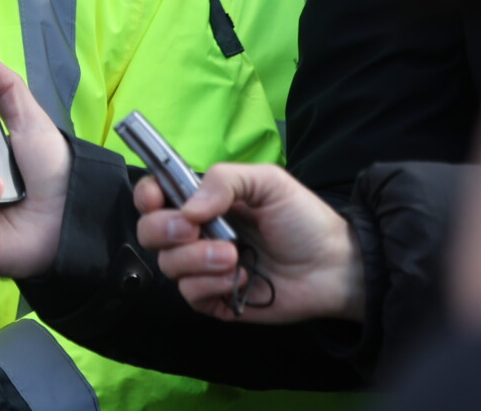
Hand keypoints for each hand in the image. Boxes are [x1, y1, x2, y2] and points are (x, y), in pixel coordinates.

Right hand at [134, 164, 363, 323]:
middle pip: (148, 232)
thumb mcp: (267, 182)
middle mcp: (194, 233)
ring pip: (167, 264)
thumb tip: (187, 208)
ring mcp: (202, 268)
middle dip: (165, 228)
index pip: (153, 196)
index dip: (146, 196)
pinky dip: (210, 284)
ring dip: (197, 258)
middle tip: (195, 228)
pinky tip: (242, 279)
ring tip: (234, 257)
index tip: (157, 198)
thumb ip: (224, 180)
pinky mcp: (214, 299)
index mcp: (201, 202)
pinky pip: (189, 294)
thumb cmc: (302, 219)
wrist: (335, 267)